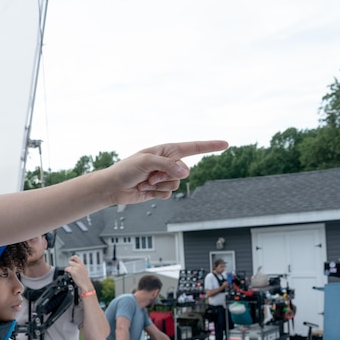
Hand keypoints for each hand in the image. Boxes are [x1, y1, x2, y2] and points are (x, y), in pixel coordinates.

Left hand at [64, 255, 91, 290]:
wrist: (85, 284)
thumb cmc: (84, 279)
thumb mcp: (84, 270)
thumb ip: (80, 266)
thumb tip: (75, 264)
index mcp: (82, 264)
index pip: (75, 257)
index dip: (72, 258)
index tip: (71, 261)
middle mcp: (79, 265)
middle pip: (70, 261)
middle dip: (69, 265)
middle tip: (70, 268)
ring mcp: (76, 268)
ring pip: (68, 266)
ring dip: (68, 269)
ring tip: (70, 273)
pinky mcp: (73, 272)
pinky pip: (67, 269)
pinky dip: (66, 271)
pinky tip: (68, 274)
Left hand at [105, 141, 227, 205]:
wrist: (114, 186)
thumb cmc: (126, 169)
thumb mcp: (146, 161)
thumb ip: (167, 165)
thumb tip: (185, 173)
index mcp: (167, 150)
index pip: (193, 147)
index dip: (210, 146)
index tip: (226, 144)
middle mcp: (168, 163)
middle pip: (184, 172)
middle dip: (167, 175)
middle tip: (149, 175)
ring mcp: (164, 177)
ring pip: (176, 185)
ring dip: (158, 186)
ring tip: (144, 182)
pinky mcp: (160, 190)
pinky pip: (168, 195)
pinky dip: (155, 194)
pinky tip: (144, 190)